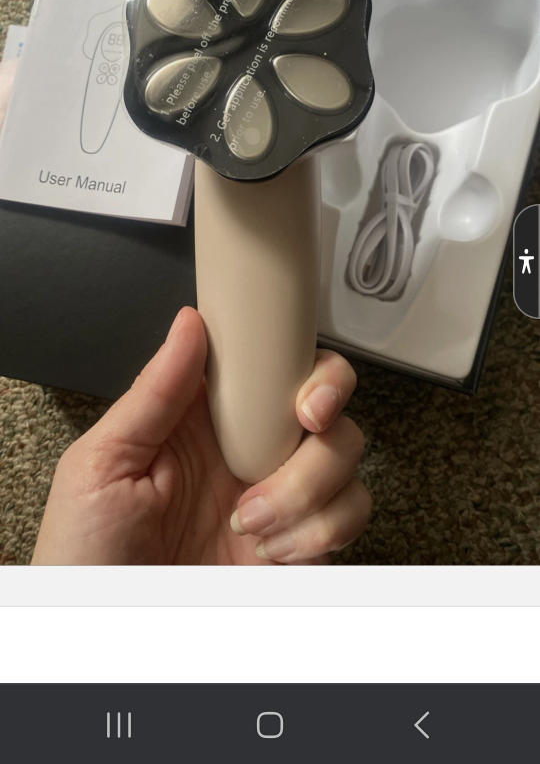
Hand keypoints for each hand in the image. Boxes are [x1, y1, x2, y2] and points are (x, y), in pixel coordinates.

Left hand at [32, 307, 369, 564]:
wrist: (104, 632)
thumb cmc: (86, 554)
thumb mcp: (101, 464)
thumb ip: (153, 394)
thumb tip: (189, 325)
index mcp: (201, 419)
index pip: (267, 367)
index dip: (301, 363)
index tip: (302, 386)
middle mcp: (247, 451)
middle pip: (324, 403)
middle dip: (327, 409)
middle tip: (305, 424)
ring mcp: (279, 497)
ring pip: (343, 458)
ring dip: (308, 488)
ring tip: (251, 521)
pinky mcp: (301, 545)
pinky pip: (348, 517)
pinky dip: (320, 532)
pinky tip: (271, 551)